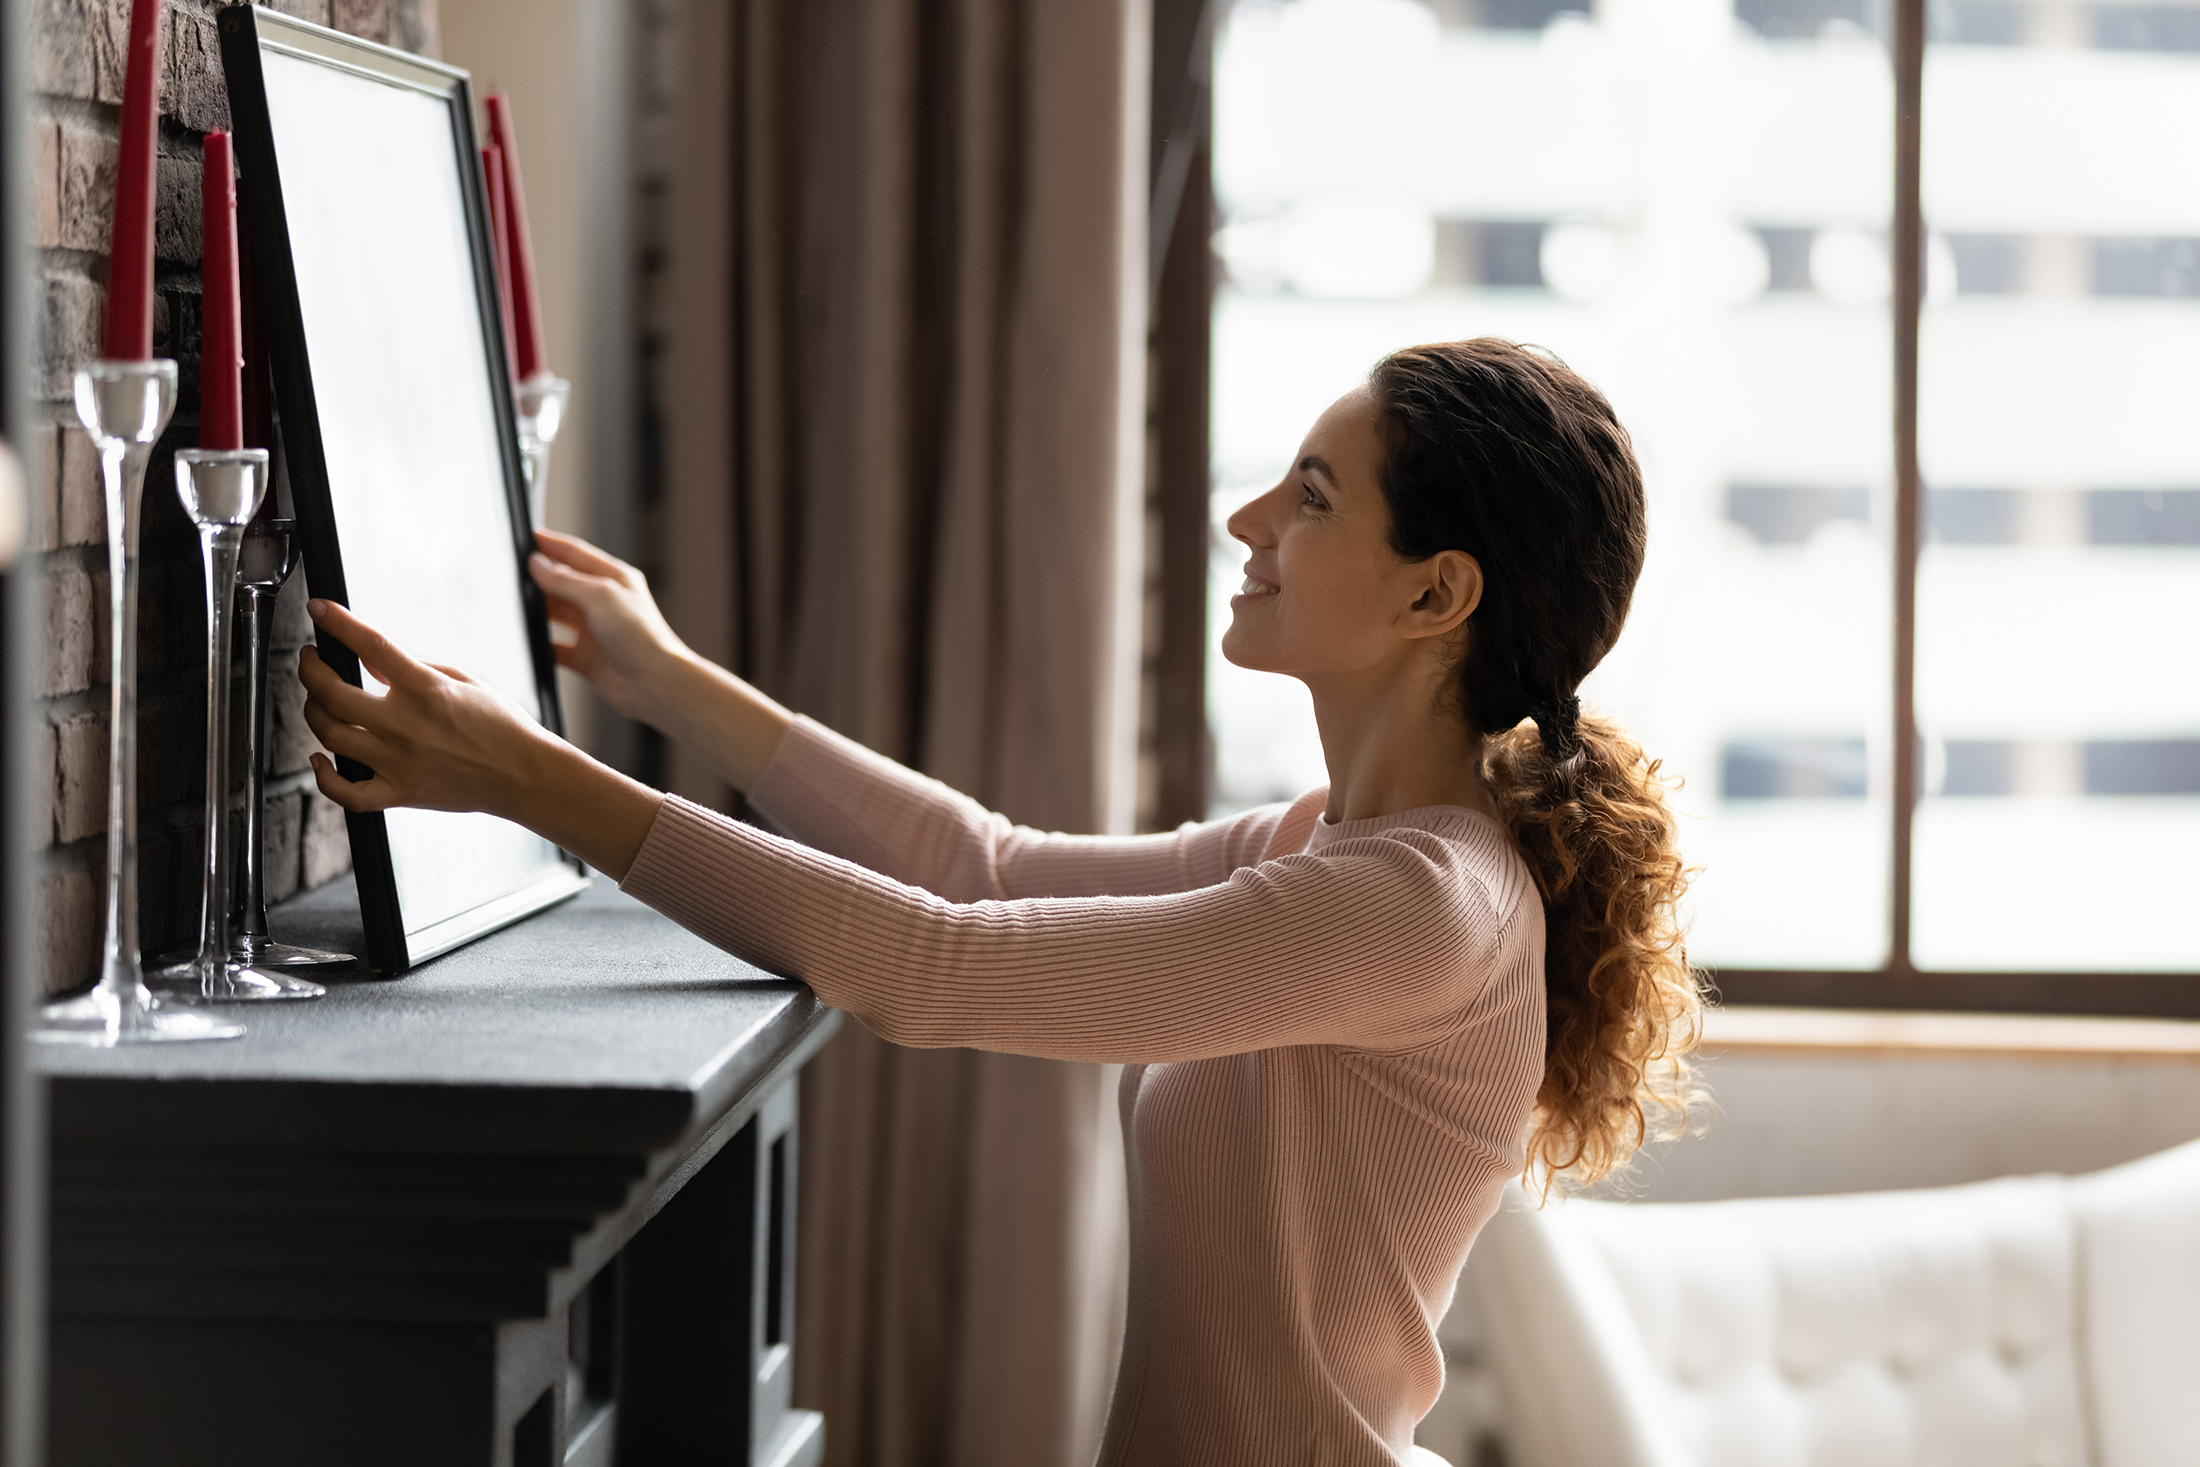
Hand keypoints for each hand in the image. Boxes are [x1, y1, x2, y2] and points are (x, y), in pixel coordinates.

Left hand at [299, 600, 557, 819]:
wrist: (525, 775)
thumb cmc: (504, 728)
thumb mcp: (465, 681)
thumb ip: (416, 670)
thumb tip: (375, 664)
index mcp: (427, 689)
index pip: (370, 645)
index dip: (337, 623)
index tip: (319, 611)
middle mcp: (407, 725)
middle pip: (331, 693)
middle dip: (310, 670)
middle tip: (312, 661)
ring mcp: (399, 762)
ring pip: (329, 735)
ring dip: (313, 712)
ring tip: (318, 701)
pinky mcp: (400, 792)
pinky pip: (346, 791)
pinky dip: (324, 776)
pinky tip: (321, 758)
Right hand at [528, 530, 686, 724]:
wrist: (656, 684)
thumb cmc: (642, 637)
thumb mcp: (601, 597)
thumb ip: (566, 581)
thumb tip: (537, 565)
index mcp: (615, 579)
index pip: (576, 554)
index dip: (551, 544)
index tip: (527, 537)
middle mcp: (604, 603)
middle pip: (563, 584)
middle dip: (539, 578)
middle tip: (512, 572)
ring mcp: (594, 631)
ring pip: (556, 615)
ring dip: (538, 611)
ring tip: (514, 604)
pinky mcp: (586, 658)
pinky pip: (555, 648)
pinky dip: (541, 646)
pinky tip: (528, 641)